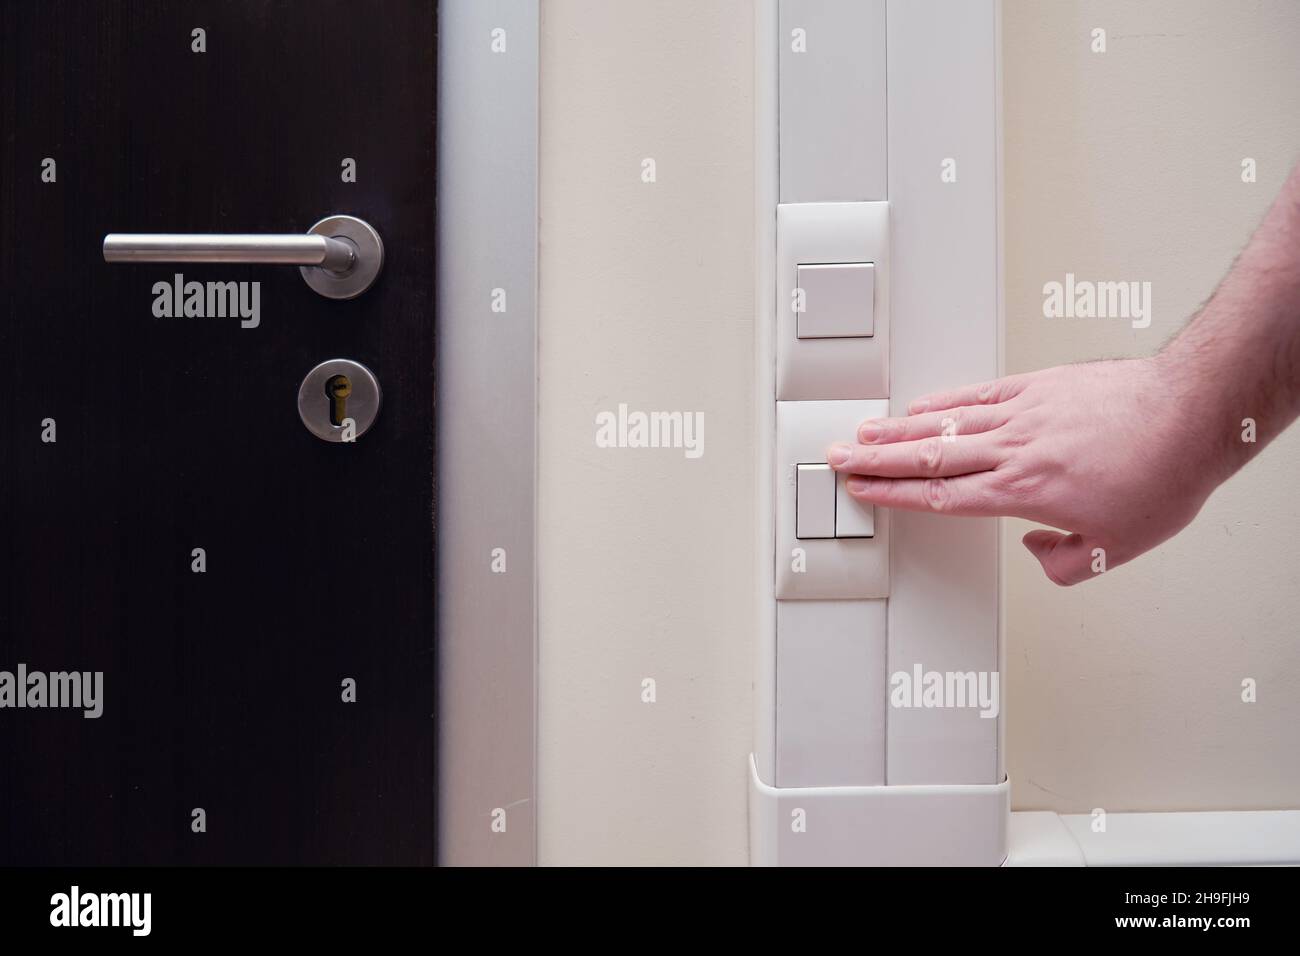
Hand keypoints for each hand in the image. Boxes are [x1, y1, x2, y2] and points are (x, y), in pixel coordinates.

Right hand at [825, 357, 1221, 585]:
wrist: (1191, 413)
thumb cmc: (1162, 475)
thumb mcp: (1116, 547)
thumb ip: (1063, 561)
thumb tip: (1037, 550)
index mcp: (1021, 493)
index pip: (938, 496)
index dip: (892, 495)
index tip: (862, 490)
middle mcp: (1011, 451)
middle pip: (925, 457)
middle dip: (874, 459)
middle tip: (837, 458)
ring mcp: (1021, 414)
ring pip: (942, 424)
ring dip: (896, 429)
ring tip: (861, 431)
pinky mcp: (1038, 386)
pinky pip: (977, 395)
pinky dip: (943, 402)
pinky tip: (921, 405)